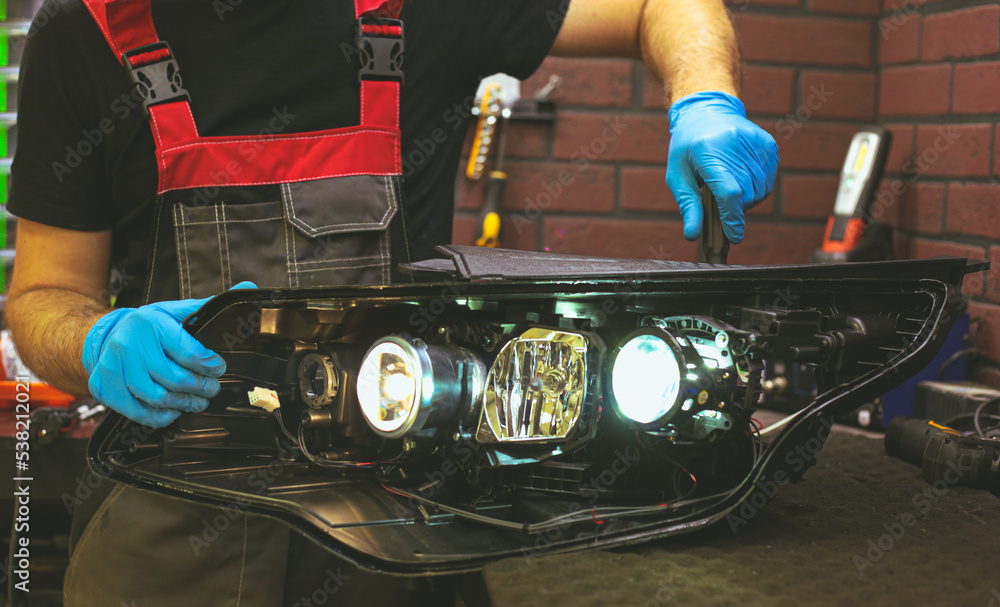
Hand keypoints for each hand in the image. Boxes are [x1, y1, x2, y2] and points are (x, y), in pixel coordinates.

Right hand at [82, 281, 256, 426]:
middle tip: (213, 389)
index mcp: (151, 323)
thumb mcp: (177, 311)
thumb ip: (210, 305)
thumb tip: (248, 286)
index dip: (212, 366)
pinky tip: (173, 410)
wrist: (107, 335)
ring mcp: (114, 367)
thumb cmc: (151, 326)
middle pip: (176, 379)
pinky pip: (137, 411)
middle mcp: (130, 343)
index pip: (191, 353)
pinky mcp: (105, 387)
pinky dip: (160, 416)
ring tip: (198, 401)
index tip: (219, 368)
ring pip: (158, 398)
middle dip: (202, 388)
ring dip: (185, 404)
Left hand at [666, 91, 778, 243]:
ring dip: (746, 200)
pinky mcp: (768, 144)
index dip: (733, 218)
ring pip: (760, 191)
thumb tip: (693, 235)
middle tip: (719, 203)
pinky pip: (768, 180)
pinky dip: (756, 189)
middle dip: (734, 210)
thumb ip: (688, 205)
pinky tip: (741, 179)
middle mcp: (735, 144)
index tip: (733, 236)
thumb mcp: (678, 175)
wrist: (707, 111)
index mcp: (709, 150)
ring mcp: (755, 143)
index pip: (729, 192)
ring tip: (728, 188)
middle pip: (746, 195)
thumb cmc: (687, 148)